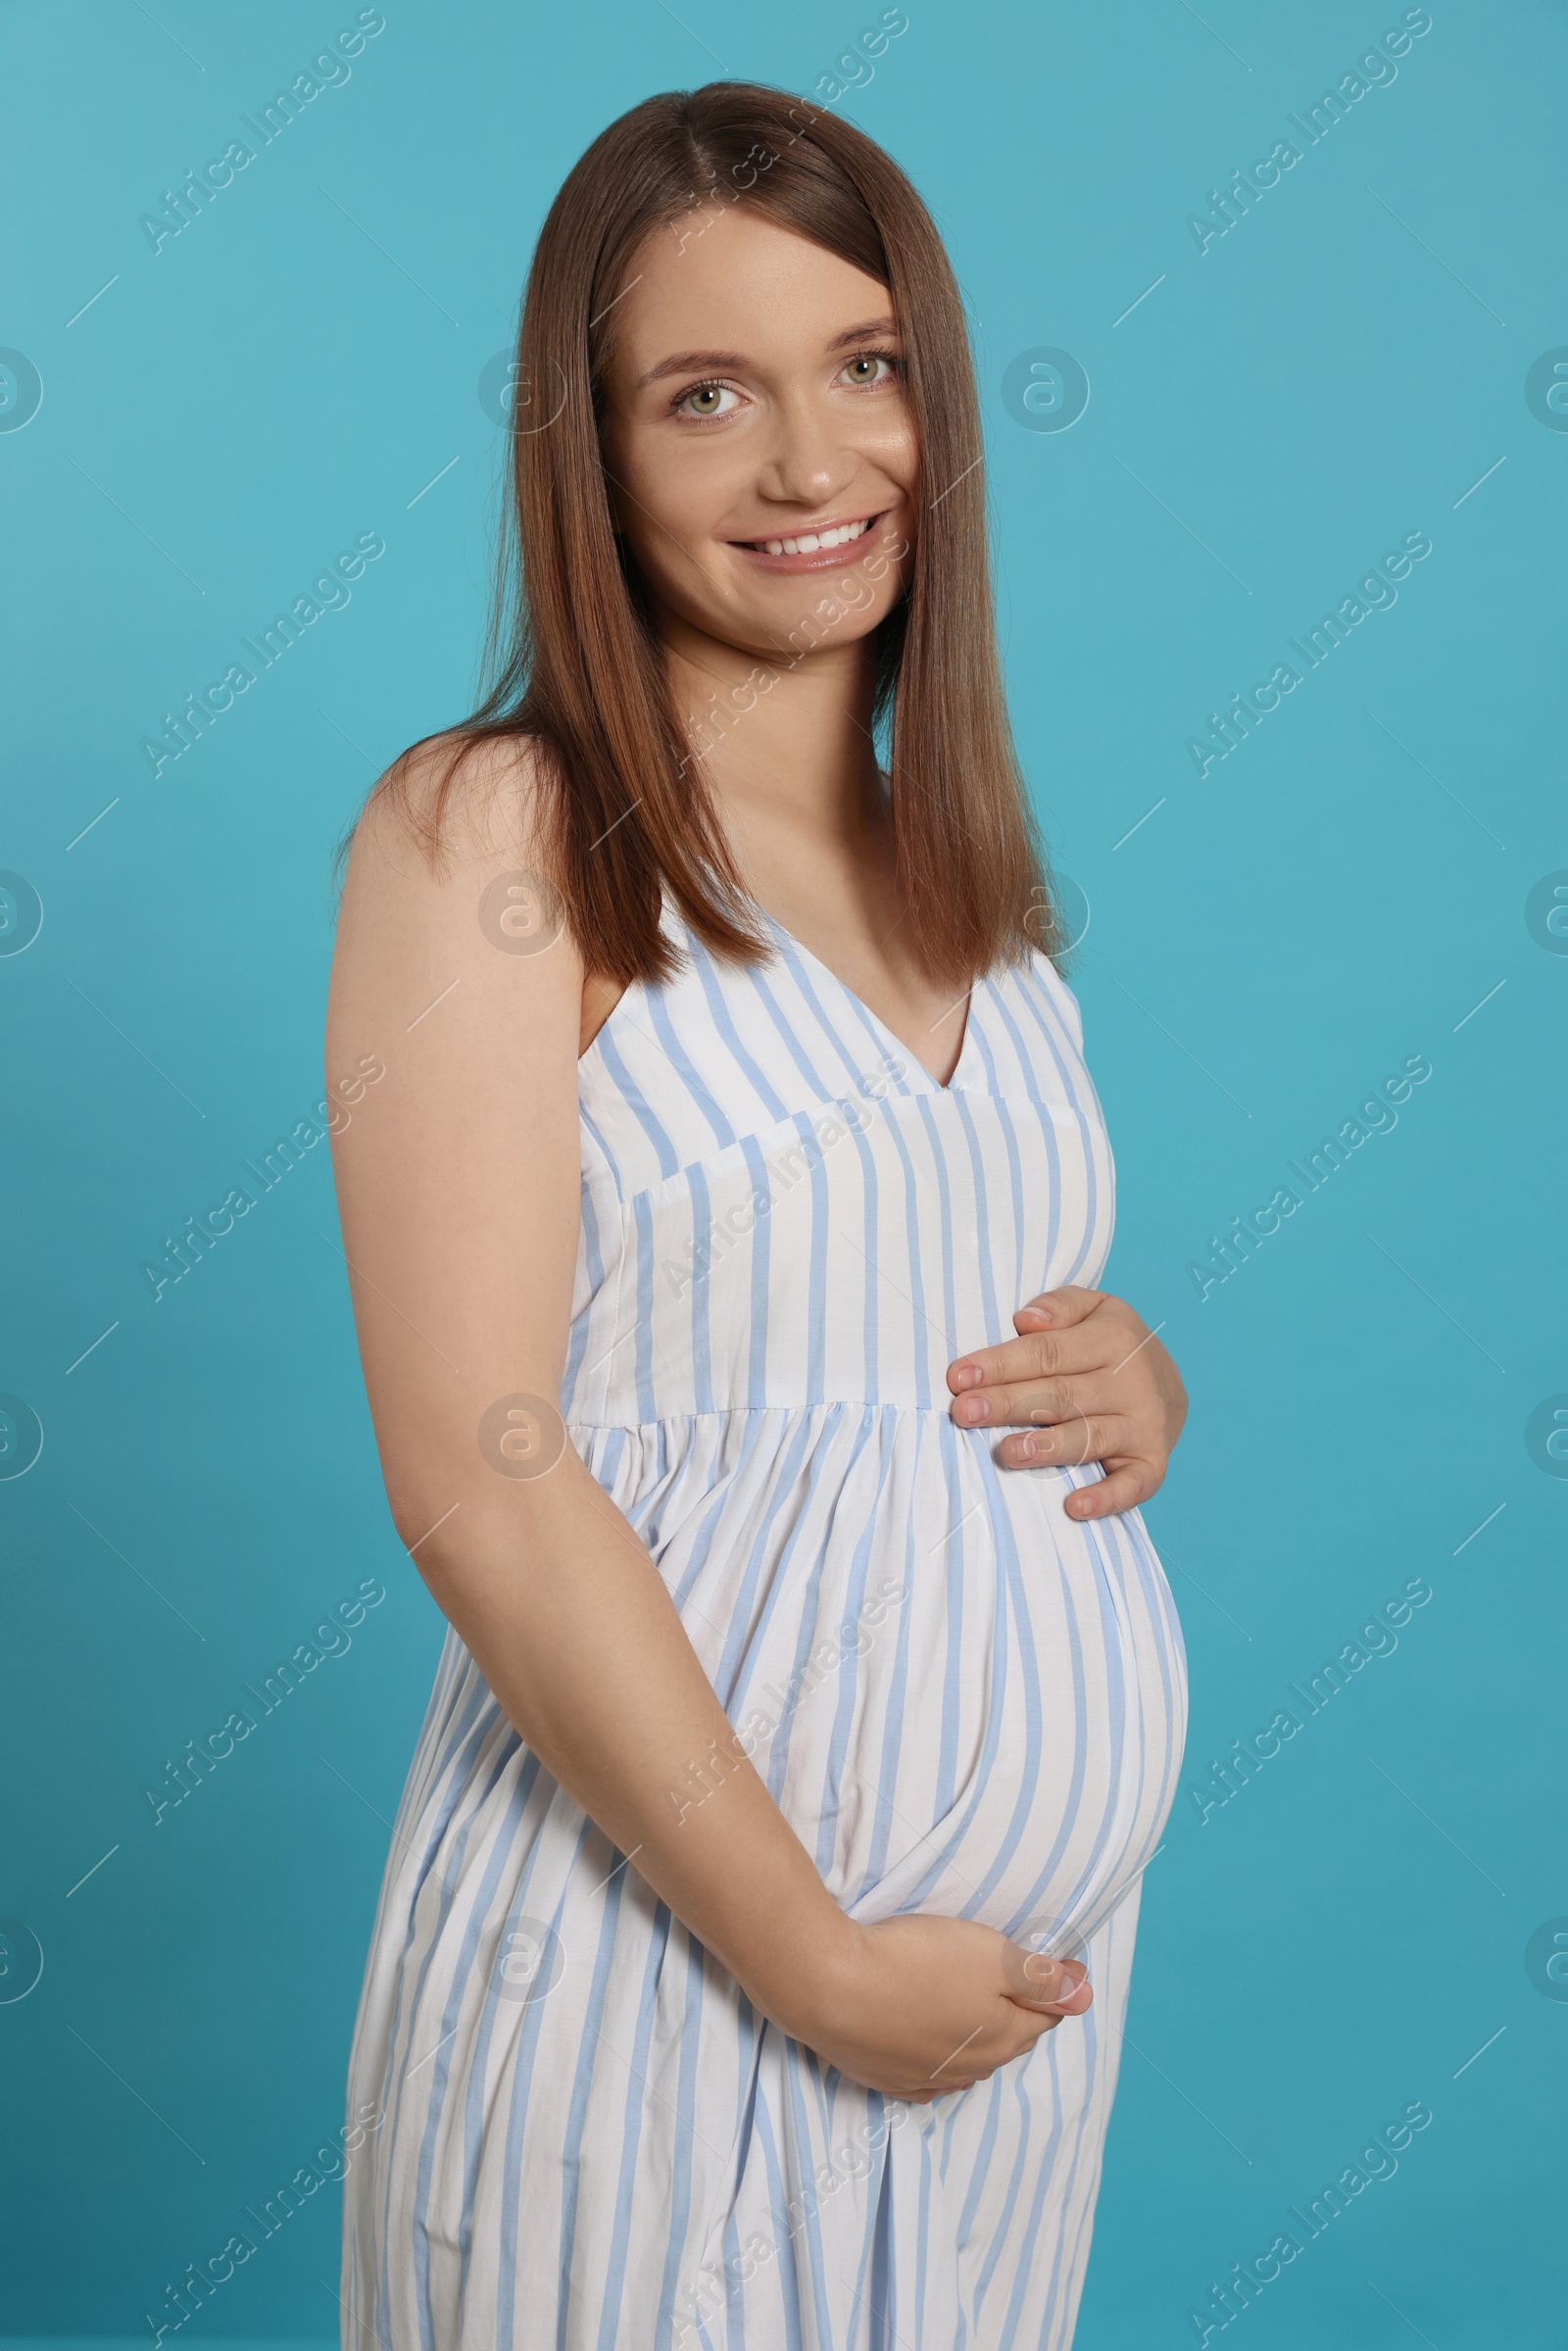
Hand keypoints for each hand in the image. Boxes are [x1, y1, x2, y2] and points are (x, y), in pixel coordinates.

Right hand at [777, 1914, 1090, 2101]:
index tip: (1062, 1965)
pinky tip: (932, 2050)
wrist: (827, 1986)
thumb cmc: (913, 1962)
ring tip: (973, 2010)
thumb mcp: (990, 1956)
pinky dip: (937, 2059)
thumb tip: (1086, 1995)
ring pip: (966, 2060)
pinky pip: (926, 2075)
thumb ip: (1040, 1978)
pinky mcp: (883, 2076)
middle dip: (1016, 2015)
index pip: (1042, 2017)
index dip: (1053, 1989)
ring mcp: (923, 2077)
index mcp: (1001, 2038)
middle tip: (1018, 1984)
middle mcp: (969, 2068)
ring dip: (974, 2037)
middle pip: (1005, 2041)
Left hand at [946, 1284, 1187, 1517]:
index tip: (959, 1377)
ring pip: (1090, 1437)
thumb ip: (1059, 1308)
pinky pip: (1133, 1485)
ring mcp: (1143, 1426)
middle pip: (1062, 1395)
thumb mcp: (1093, 1309)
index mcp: (1113, 1339)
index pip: (1048, 1352)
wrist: (1171, 1386)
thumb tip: (1026, 1319)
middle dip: (1008, 1404)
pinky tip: (1074, 1507)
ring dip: (1049, 1448)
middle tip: (964, 1413)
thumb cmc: (1111, 1346)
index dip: (1002, 1364)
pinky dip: (1106, 1498)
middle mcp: (1132, 1383)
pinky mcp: (1152, 1464)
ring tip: (1008, 1452)